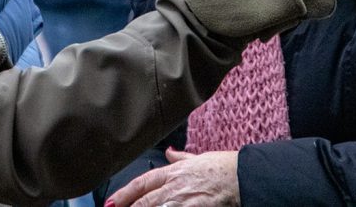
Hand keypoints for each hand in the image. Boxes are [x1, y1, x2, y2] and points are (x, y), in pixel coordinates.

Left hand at [106, 148, 239, 206]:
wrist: (244, 177)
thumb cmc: (224, 167)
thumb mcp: (199, 158)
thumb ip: (181, 158)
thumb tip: (169, 153)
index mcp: (174, 172)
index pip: (143, 183)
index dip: (125, 193)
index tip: (111, 202)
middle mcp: (175, 186)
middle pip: (145, 200)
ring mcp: (184, 201)